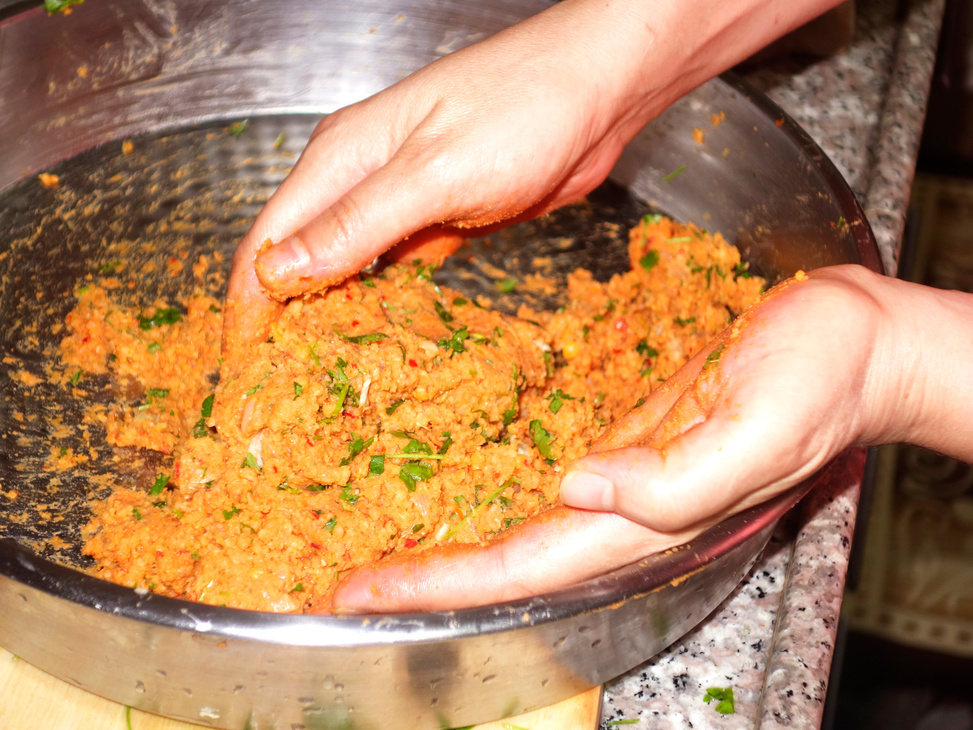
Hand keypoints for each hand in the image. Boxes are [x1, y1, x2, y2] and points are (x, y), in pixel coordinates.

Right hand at [222, 0, 844, 356]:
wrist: (598, 91)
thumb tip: (279, 269)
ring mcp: (402, 198)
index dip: (247, 304)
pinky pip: (394, 269)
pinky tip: (379, 339)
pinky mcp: (440, 216)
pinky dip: (381, 304)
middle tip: (277, 383)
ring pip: (346, 266)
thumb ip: (357, 223)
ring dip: (329, 314)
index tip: (240, 364)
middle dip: (281, 317)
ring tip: (318, 373)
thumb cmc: (523, 108)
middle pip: (300, 256)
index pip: (268, 239)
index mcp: (343, 158)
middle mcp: (362, 177)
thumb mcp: (434, 172)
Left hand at [331, 265, 972, 612]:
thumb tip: (583, 484)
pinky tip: (450, 466)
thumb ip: (680, 476)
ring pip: (515, 516)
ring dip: (444, 530)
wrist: (856, 336)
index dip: (443, 583)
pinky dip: (485, 475)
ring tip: (375, 531)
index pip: (525, 565)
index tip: (369, 590)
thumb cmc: (825, 374)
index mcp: (651, 513)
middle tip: (345, 574)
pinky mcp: (621, 426)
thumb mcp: (767, 424)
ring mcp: (619, 467)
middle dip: (424, 572)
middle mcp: (623, 501)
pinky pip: (538, 463)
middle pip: (504, 554)